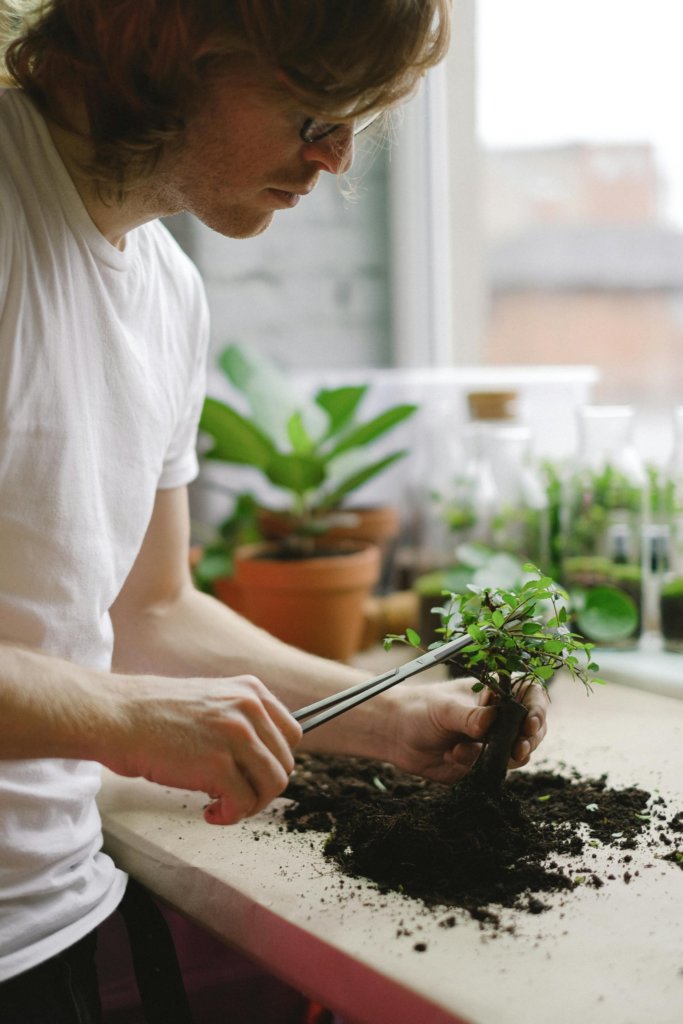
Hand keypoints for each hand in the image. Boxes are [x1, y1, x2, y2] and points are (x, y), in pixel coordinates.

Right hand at [104, 674, 301, 824]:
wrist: (117, 716)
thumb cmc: (154, 714)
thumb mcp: (211, 700)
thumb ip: (240, 719)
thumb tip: (262, 757)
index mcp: (251, 691)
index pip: (292, 734)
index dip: (274, 760)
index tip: (252, 774)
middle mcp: (250, 709)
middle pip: (284, 763)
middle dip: (261, 787)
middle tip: (234, 795)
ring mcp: (237, 736)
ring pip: (272, 785)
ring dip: (249, 804)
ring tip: (223, 805)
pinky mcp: (218, 765)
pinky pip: (244, 803)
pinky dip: (230, 816)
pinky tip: (210, 813)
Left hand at [379, 676, 547, 784]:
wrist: (396, 735)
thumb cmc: (420, 709)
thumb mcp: (444, 709)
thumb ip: (469, 717)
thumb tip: (490, 721)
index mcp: (494, 692)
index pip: (530, 694)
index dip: (537, 708)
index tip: (531, 723)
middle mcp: (499, 717)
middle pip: (533, 728)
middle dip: (530, 739)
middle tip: (520, 749)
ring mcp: (493, 741)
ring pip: (519, 752)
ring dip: (505, 756)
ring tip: (469, 751)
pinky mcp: (483, 764)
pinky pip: (496, 770)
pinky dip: (480, 767)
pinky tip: (453, 756)